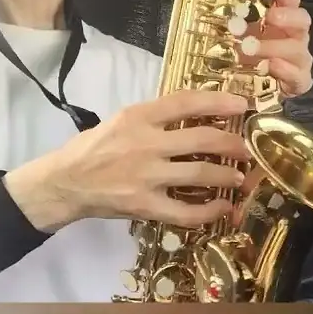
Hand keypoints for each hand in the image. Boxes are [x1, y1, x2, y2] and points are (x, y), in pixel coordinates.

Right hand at [4, 90, 252, 230]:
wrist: (65, 182)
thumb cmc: (94, 148)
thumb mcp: (121, 120)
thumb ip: (156, 117)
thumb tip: (197, 114)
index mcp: (139, 116)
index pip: (186, 102)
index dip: (219, 101)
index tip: (242, 105)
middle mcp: (146, 143)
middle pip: (202, 139)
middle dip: (232, 143)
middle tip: (247, 148)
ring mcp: (146, 176)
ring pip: (200, 173)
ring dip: (226, 175)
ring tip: (239, 177)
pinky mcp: (144, 205)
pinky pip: (185, 211)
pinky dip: (208, 211)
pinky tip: (222, 208)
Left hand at [244, 0, 312, 97]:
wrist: (256, 87)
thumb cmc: (250, 55)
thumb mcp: (242, 33)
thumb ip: (242, 17)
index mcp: (285, 21)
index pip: (292, 2)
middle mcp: (297, 37)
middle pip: (302, 22)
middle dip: (287, 17)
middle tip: (269, 17)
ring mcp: (301, 60)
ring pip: (297, 49)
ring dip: (274, 47)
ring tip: (252, 48)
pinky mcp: (300, 82)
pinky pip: (298, 76)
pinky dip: (284, 70)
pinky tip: (270, 66)